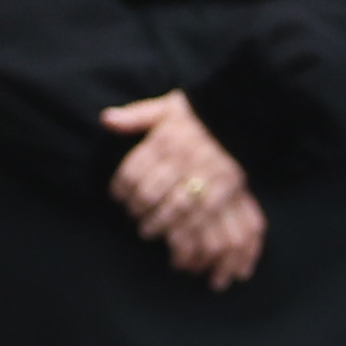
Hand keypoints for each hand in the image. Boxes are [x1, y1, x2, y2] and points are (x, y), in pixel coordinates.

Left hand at [99, 90, 264, 285]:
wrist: (240, 115)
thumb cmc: (197, 115)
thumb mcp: (164, 108)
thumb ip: (135, 116)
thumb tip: (106, 119)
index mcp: (164, 139)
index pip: (133, 170)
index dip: (120, 188)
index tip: (119, 196)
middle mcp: (182, 157)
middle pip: (149, 193)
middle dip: (137, 210)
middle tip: (135, 215)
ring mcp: (204, 175)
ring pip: (173, 208)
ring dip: (158, 224)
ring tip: (149, 231)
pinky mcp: (224, 189)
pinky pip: (201, 215)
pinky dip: (186, 229)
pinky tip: (175, 237)